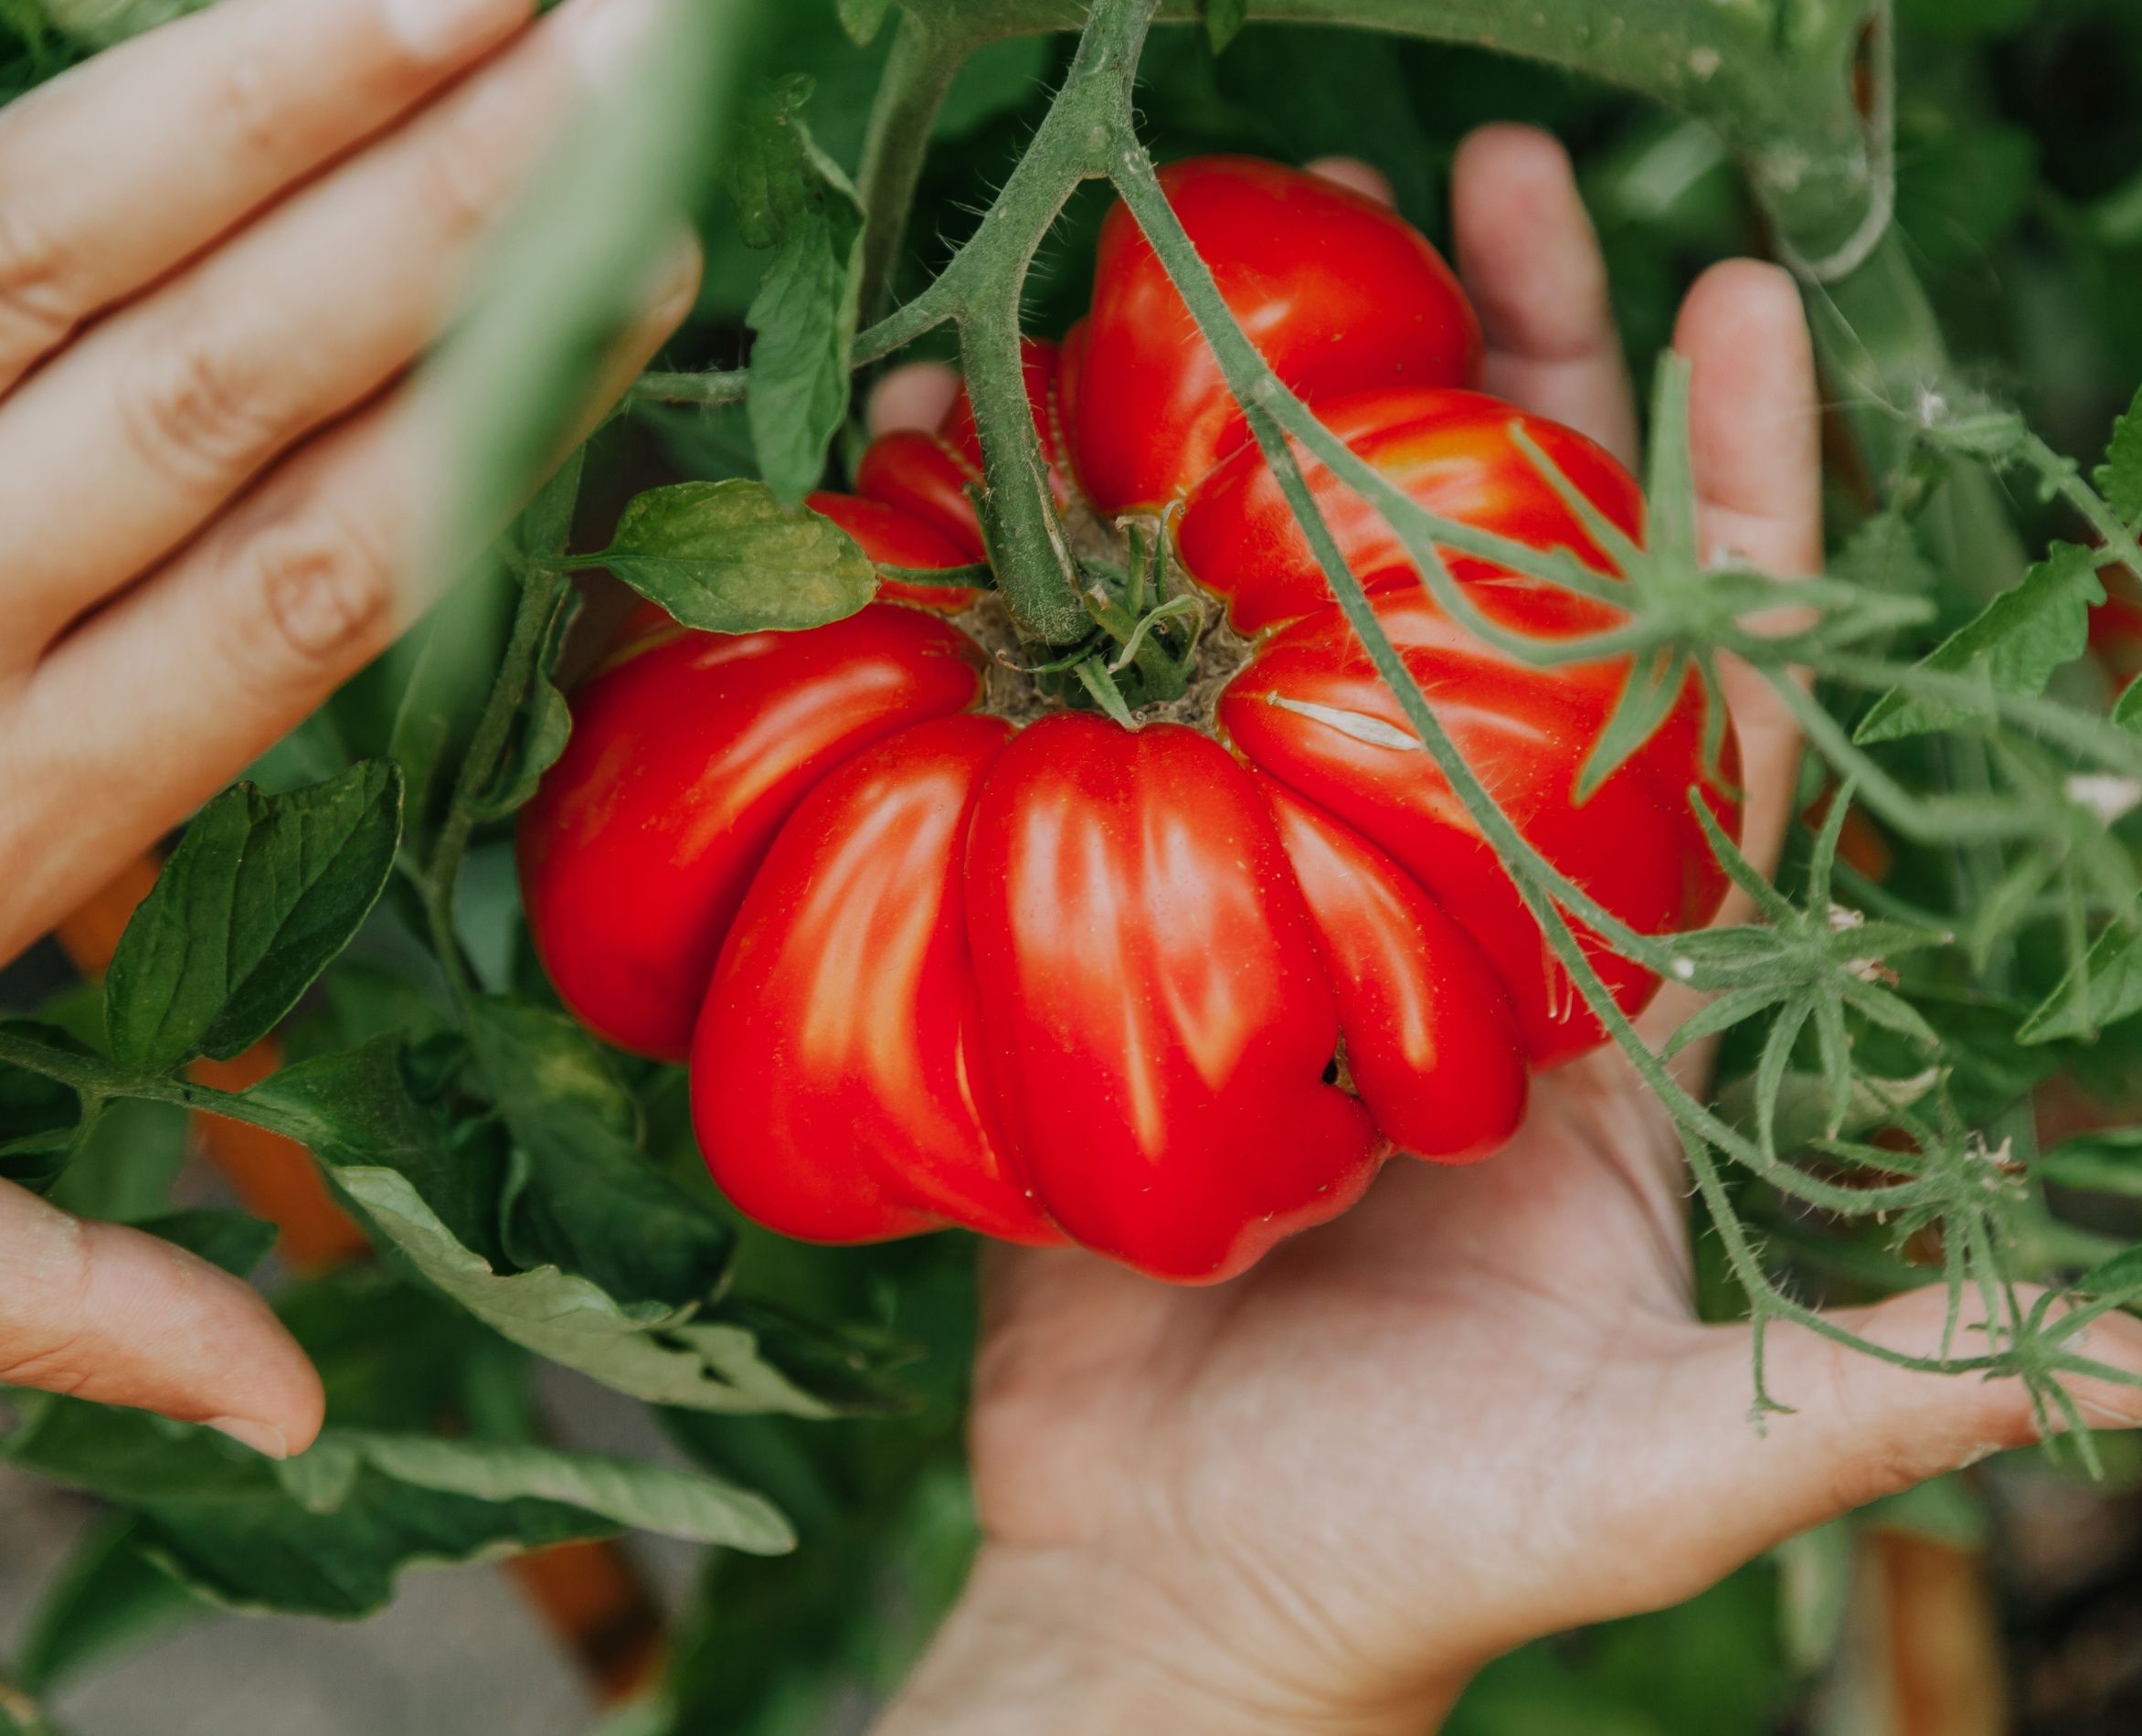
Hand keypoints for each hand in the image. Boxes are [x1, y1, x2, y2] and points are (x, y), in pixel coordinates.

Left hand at [0, 0, 698, 1454]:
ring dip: (267, 91)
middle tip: (620, 34)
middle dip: (441, 197)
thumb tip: (290, 1396)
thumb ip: (50, 1294)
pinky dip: (54, 117)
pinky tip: (203, 24)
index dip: (488, 418)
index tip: (637, 273)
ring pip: (42, 246)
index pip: (304, 578)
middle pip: (220, 375)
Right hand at [875, 128, 2141, 1734]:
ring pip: (1319, 648)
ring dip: (1308, 460)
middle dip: (1526, 397)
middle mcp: (1480, 924)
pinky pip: (1133, 752)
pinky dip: (1098, 617)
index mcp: (1631, 1007)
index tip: (1734, 306)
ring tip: (1277, 261)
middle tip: (1498, 186)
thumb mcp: (1664, 1473)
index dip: (1730, 516)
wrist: (1178, 1598)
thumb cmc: (1428, 1549)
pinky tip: (1044, 478)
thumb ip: (1875, 1393)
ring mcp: (1307, 920)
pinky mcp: (1152, 951)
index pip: (1703, 717)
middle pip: (1512, 619)